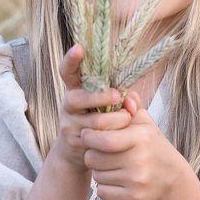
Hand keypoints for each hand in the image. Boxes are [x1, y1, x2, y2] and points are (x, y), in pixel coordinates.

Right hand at [53, 45, 131, 170]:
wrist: (77, 152)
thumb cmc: (97, 120)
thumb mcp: (106, 105)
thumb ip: (120, 96)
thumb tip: (131, 99)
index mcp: (76, 89)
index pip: (67, 71)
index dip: (71, 59)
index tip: (79, 47)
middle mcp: (68, 105)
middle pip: (78, 98)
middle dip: (100, 97)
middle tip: (117, 96)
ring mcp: (69, 124)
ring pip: (95, 121)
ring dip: (116, 120)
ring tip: (126, 119)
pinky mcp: (76, 142)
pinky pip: (99, 138)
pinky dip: (114, 135)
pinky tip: (121, 135)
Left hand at [81, 92, 186, 199]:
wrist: (171, 179)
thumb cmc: (151, 146)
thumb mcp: (144, 123)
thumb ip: (131, 105)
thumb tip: (124, 95)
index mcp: (140, 138)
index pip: (103, 139)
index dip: (90, 136)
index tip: (89, 134)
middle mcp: (139, 160)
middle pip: (93, 158)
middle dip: (92, 154)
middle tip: (100, 152)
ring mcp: (137, 182)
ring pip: (97, 176)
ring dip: (99, 171)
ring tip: (113, 166)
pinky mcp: (133, 199)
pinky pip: (102, 192)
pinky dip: (105, 187)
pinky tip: (117, 180)